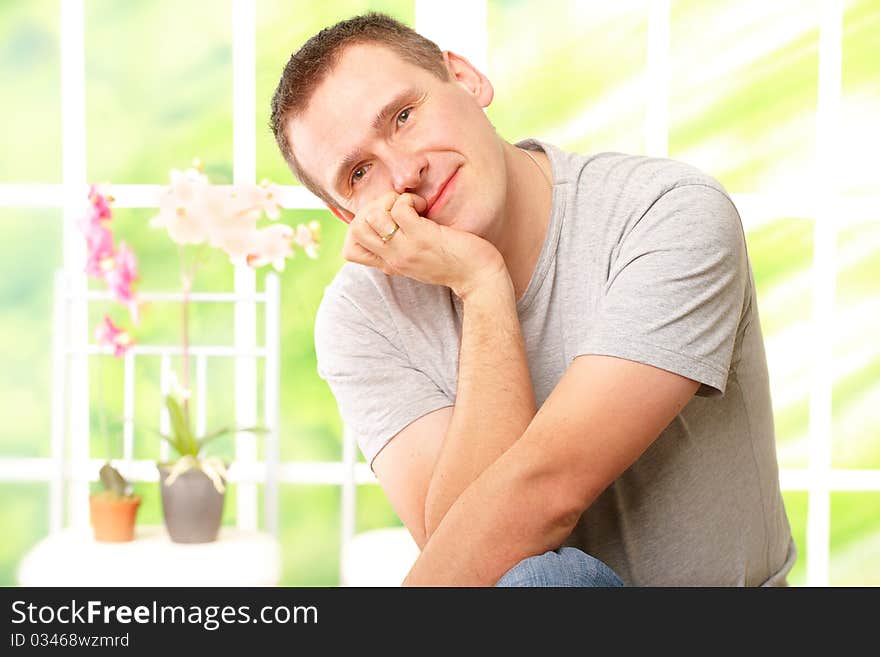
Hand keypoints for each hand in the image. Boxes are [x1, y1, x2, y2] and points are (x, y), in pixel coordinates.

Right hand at [341, 191, 506, 298]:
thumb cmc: (454, 263)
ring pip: (371, 216)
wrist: (479, 278)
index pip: (350, 250)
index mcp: (390, 264)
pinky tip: (424, 207)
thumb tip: (392, 219)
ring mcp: (405, 249)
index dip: (359, 228)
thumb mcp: (419, 260)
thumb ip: (402, 247)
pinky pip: (399, 208)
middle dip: (373, 208)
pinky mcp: (422, 238)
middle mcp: (393, 258)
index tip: (385, 221)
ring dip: (391, 201)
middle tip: (398, 207)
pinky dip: (410, 200)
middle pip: (356, 228)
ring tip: (412, 206)